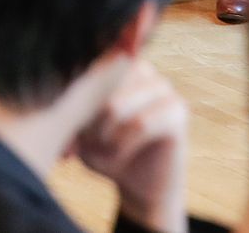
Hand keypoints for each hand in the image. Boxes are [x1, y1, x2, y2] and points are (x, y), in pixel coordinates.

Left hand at [73, 60, 190, 232]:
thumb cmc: (106, 151)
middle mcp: (140, 68)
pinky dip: (122, 145)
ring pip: (115, 105)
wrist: (141, 184)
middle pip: (95, 88)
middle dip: (86, 121)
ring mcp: (162, 86)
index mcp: (115, 64)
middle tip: (87, 144)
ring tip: (102, 151)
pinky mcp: (178, 110)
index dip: (74, 102)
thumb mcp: (81, 129)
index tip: (73, 129)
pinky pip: (140, 124)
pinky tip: (119, 155)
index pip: (84, 70)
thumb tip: (70, 96)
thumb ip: (75, 109)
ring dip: (102, 136)